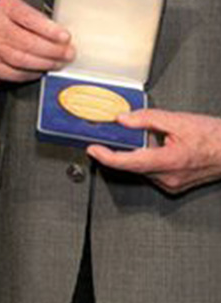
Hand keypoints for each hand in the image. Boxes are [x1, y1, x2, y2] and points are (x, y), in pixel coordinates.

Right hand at [0, 0, 74, 81]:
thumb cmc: (3, 19)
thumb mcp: (17, 9)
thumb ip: (37, 18)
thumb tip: (62, 35)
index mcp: (5, 7)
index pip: (29, 18)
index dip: (49, 29)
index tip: (65, 37)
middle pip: (28, 42)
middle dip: (53, 50)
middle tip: (68, 53)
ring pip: (23, 59)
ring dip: (45, 63)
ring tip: (58, 62)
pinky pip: (15, 73)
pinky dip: (31, 73)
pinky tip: (41, 69)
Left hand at [88, 109, 220, 193]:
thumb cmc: (212, 136)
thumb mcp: (176, 120)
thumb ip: (145, 119)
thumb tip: (123, 119)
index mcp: (168, 161)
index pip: (128, 162)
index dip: (106, 157)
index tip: (93, 150)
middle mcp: (168, 177)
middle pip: (132, 165)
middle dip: (120, 150)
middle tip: (111, 136)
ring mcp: (172, 184)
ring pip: (142, 168)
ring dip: (136, 153)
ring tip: (146, 137)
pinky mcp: (175, 184)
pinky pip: (152, 171)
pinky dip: (148, 158)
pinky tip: (156, 146)